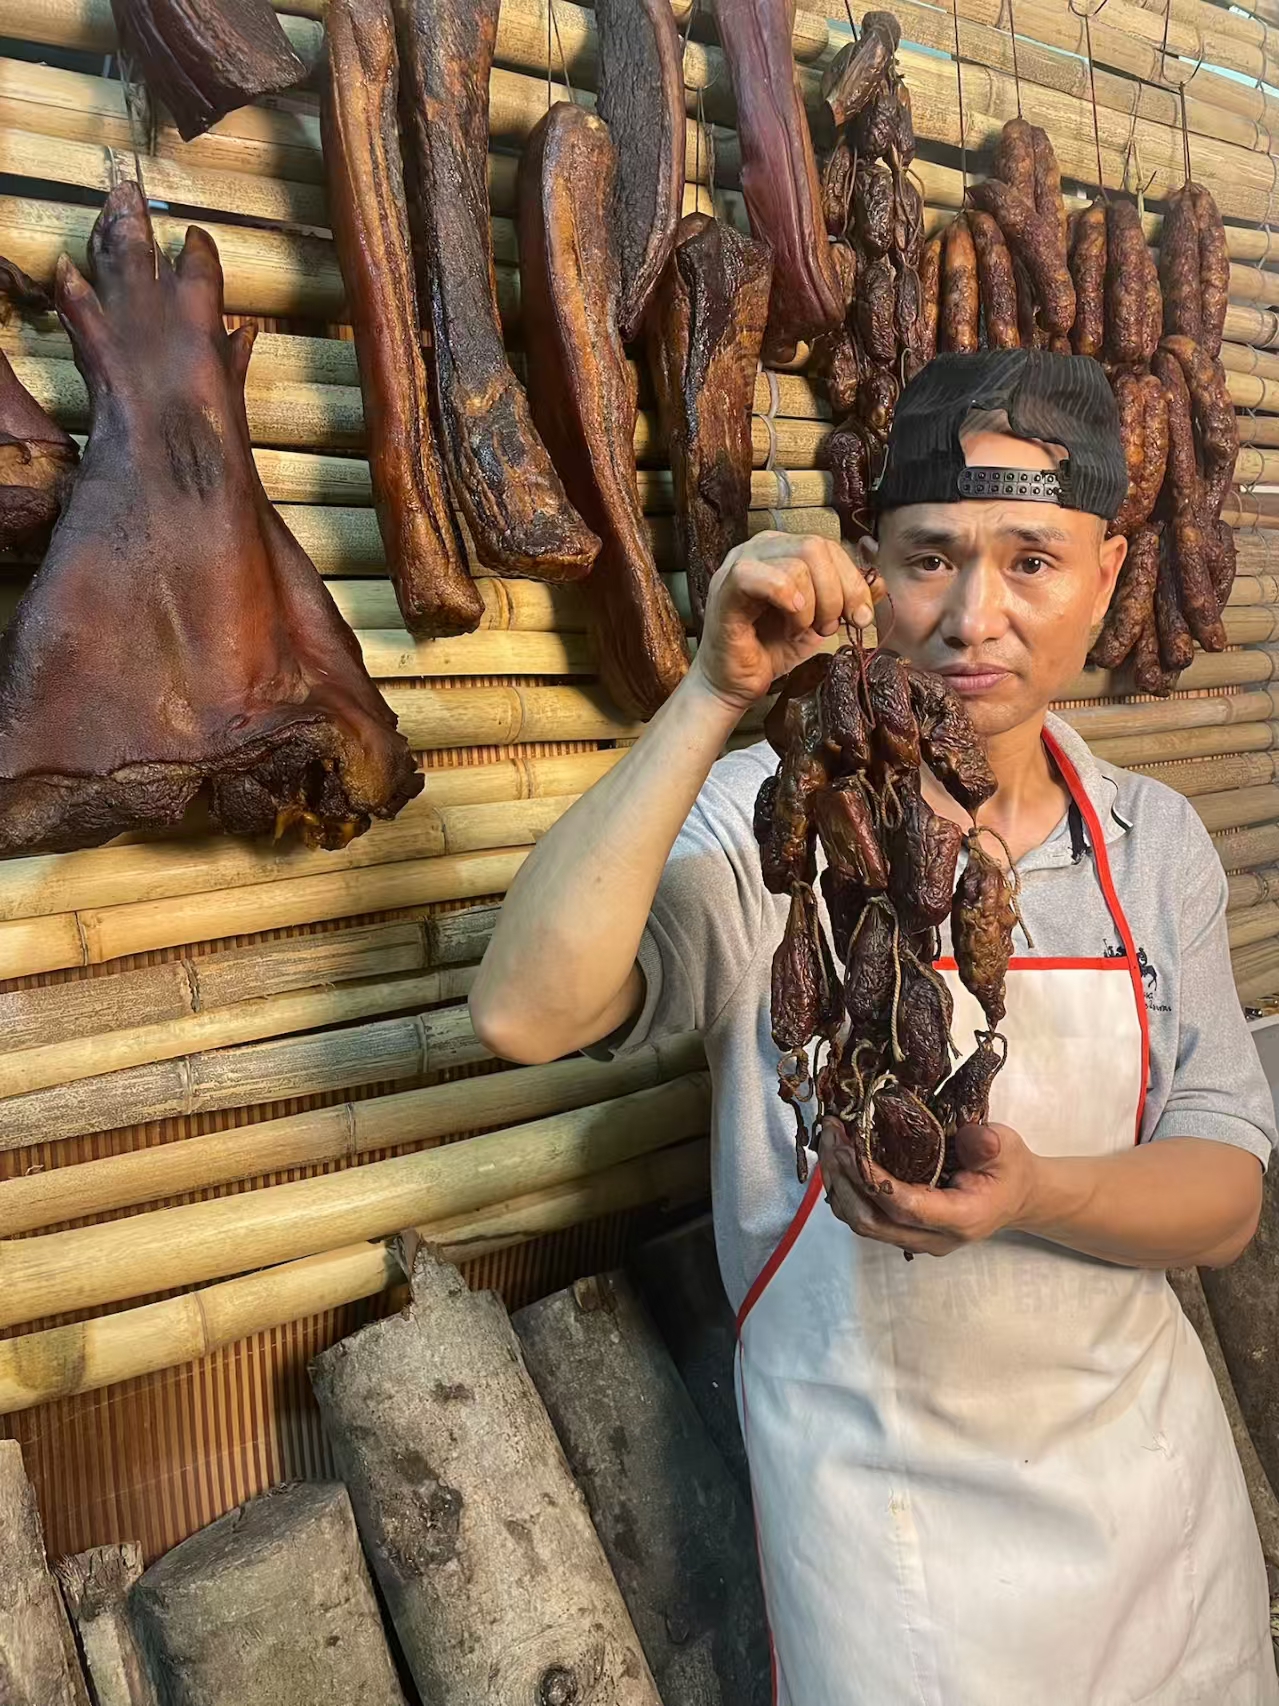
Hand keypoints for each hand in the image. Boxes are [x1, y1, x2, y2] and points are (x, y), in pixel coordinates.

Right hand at [693, 531, 875, 713]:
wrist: (735, 683)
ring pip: (797, 563)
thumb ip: (847, 599)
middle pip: (816, 548)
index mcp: (783, 549)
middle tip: (827, 628)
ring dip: (811, 606)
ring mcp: (739, 565)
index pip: (829, 547)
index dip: (852, 581)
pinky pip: (761, 576)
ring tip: (800, 630)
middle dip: (836, 593)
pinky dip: (787, 598)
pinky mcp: (726, 589)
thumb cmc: (771, 649)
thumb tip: (880, 583)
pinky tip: (791, 621)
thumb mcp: (820, 621)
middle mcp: (760, 548)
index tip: (860, 617)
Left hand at [817, 1120, 1039, 1256]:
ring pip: (861, 1221)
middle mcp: (932, 1237)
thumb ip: (987, 1144)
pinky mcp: (902, 1229)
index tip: (852, 1149)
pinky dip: (846, 1187)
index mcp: (960, 1218)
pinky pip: (864, 1214)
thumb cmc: (1009, 1170)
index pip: (908, 1210)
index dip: (876, 1183)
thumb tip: (972, 1136)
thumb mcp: (1006, 1147)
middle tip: (832, 1137)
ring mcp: (914, 1238)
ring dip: (839, 1182)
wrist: (1015, 1196)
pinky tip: (840, 1155)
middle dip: (844, 1179)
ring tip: (830, 1141)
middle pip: (872, 1221)